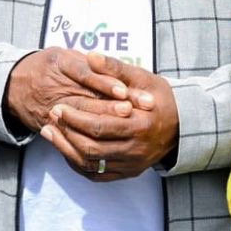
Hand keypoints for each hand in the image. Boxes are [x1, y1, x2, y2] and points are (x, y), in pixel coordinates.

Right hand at [2, 47, 132, 132]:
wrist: (13, 84)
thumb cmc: (46, 66)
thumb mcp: (62, 54)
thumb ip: (85, 60)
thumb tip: (111, 64)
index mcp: (58, 63)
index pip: (84, 72)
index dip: (105, 81)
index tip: (125, 89)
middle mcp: (53, 85)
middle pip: (85, 97)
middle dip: (111, 105)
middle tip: (134, 110)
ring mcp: (50, 106)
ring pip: (79, 117)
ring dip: (104, 122)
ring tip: (126, 124)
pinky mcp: (49, 124)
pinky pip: (69, 133)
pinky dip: (88, 138)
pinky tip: (109, 141)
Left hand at [40, 54, 178, 180]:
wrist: (182, 125)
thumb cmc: (159, 98)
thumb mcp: (142, 77)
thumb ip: (115, 68)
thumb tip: (91, 56)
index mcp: (139, 126)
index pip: (99, 126)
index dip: (75, 118)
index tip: (58, 106)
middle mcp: (136, 150)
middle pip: (92, 148)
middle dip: (67, 132)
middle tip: (51, 116)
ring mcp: (132, 164)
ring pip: (92, 165)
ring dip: (66, 149)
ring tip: (48, 132)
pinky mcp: (128, 172)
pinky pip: (97, 175)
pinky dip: (77, 163)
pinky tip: (64, 147)